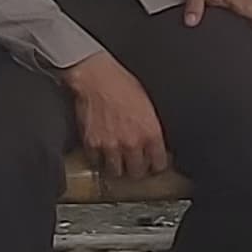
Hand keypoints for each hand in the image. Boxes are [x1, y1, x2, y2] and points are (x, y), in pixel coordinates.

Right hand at [61, 52, 170, 182]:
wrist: (96, 78)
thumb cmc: (121, 84)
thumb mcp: (148, 105)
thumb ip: (151, 127)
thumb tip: (154, 142)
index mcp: (150, 133)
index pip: (158, 164)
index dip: (155, 164)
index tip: (152, 164)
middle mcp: (132, 143)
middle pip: (137, 172)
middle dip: (136, 169)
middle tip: (134, 163)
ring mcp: (111, 146)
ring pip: (116, 172)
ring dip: (117, 167)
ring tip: (117, 160)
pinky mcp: (92, 145)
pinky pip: (96, 162)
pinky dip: (98, 158)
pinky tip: (101, 151)